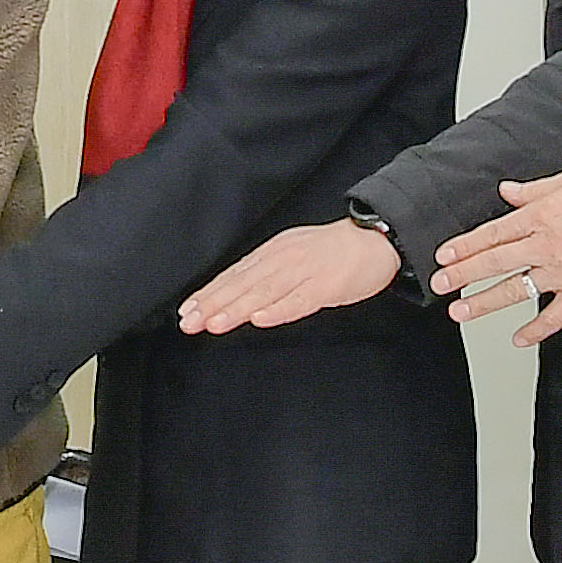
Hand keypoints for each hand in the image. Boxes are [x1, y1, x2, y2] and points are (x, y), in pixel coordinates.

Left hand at [175, 219, 404, 336]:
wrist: (374, 239)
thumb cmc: (332, 251)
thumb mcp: (291, 254)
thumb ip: (266, 273)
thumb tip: (236, 293)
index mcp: (272, 253)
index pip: (234, 275)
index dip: (210, 293)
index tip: (187, 310)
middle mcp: (283, 260)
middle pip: (243, 285)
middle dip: (213, 304)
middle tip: (189, 322)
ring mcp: (304, 272)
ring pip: (265, 293)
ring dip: (237, 308)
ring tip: (214, 323)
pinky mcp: (327, 286)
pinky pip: (300, 300)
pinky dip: (279, 310)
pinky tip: (260, 320)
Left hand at [428, 165, 561, 342]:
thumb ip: (536, 189)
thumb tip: (507, 192)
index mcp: (543, 215)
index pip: (493, 233)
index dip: (465, 245)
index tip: (444, 255)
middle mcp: (548, 246)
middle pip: (495, 263)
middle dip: (462, 275)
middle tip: (440, 285)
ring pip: (516, 291)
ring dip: (484, 303)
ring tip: (461, 312)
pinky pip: (555, 317)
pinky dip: (535, 330)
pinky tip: (517, 338)